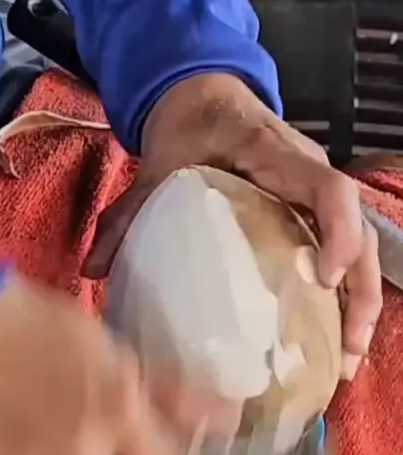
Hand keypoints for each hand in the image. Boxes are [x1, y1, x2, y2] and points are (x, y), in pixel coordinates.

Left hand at [85, 73, 382, 378]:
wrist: (202, 94)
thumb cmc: (187, 126)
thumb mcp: (156, 165)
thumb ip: (127, 213)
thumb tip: (93, 269)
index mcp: (275, 155)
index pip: (328, 188)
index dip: (338, 233)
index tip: (324, 279)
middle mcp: (308, 174)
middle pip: (360, 229)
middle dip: (360, 290)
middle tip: (346, 351)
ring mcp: (313, 192)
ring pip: (361, 244)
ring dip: (359, 301)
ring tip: (346, 360)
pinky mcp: (309, 209)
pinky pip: (342, 247)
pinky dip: (343, 291)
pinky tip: (330, 335)